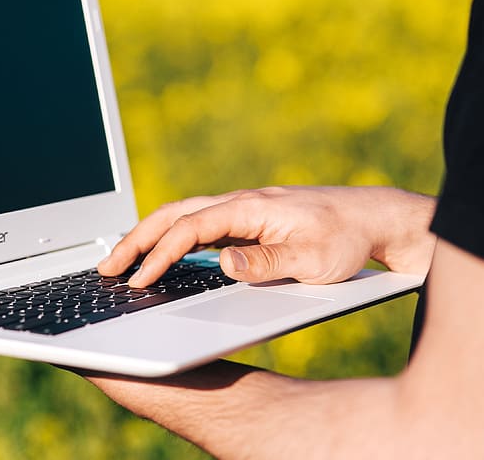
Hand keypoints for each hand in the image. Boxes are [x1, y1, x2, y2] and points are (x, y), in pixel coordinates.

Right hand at [99, 186, 435, 287]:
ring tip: (122, 260)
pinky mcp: (247, 221)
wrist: (375, 219)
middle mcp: (239, 204)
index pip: (188, 228)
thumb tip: (223, 263)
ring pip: (181, 216)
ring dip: (148, 236)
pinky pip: (197, 225)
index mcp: (249, 208)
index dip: (159, 254)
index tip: (139, 280)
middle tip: (108, 267)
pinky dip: (170, 237)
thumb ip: (267, 262)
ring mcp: (241, 211)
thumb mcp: (313, 260)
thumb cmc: (347, 238)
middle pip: (172, 214)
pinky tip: (162, 254)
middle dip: (135, 239)